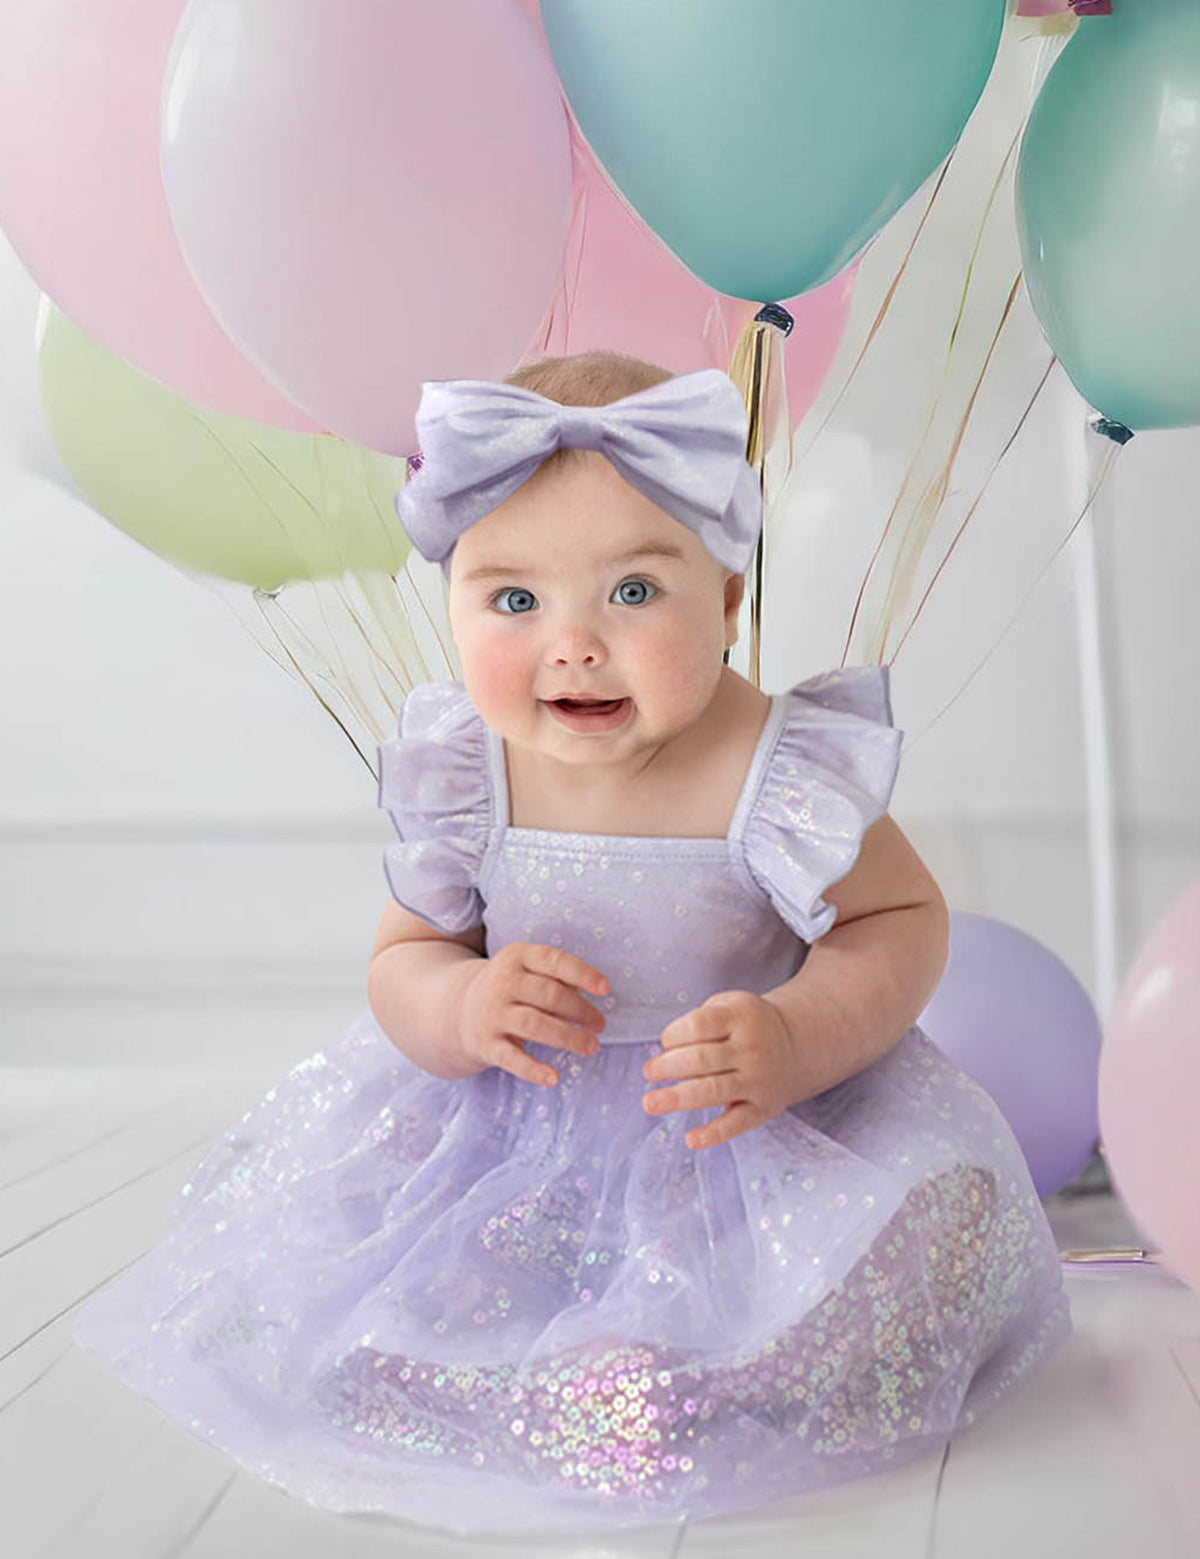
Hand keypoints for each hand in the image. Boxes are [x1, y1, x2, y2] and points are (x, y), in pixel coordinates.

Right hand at [458, 941, 608, 1086]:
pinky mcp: (486, 1043)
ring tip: (591, 1046)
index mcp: (517, 956)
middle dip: (580, 1011)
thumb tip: (595, 992)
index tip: (605, 989)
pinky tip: (554, 1078)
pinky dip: (533, 1070)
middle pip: (549, 995)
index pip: (554, 961)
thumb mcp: (528, 970)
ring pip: (535, 1025)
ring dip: (568, 1037)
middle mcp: (502, 982)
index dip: (582, 974)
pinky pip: (512, 1059)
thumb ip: (559, 977)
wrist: (457, 1010)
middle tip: (600, 1025)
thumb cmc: (511, 989)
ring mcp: (492, 1013)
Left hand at [642, 989, 801, 1151]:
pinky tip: (691, 1139)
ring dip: (676, 1099)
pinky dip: (713, 1134)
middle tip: (649, 1072)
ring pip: (712, 1091)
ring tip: (650, 1103)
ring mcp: (757, 1080)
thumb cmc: (749, 1025)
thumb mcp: (730, 1004)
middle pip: (700, 1059)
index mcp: (741, 1017)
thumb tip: (668, 1056)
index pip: (697, 1026)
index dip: (673, 1035)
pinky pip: (735, 1124)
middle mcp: (751, 1049)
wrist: (796, 1044)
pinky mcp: (761, 1109)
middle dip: (666, 1067)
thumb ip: (700, 1021)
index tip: (667, 1042)